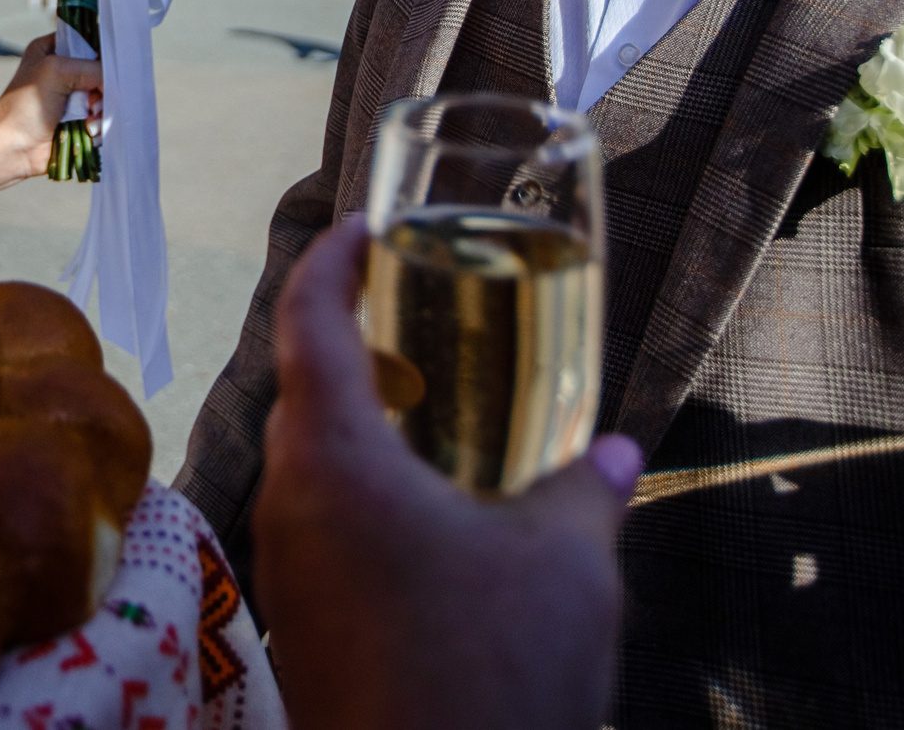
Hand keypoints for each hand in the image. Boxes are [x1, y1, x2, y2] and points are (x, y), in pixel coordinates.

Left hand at [0, 33, 101, 185]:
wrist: (11, 148)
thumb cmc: (25, 106)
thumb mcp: (57, 71)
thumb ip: (92, 68)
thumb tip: (115, 83)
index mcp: (53, 50)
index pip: (89, 42)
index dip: (103, 53)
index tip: (112, 66)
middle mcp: (63, 71)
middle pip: (101, 72)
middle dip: (103, 88)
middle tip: (93, 101)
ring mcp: (72, 98)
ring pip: (105, 98)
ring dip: (102, 110)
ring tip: (89, 120)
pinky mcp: (78, 121)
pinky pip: (102, 118)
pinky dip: (100, 126)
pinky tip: (89, 131)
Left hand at [255, 216, 640, 729]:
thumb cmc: (491, 675)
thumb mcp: (567, 567)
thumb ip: (587, 487)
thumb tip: (618, 448)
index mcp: (334, 458)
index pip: (307, 319)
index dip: (330, 259)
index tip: (363, 227)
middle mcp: (288, 500)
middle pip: (301, 386)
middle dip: (351, 339)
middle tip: (414, 314)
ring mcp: (285, 567)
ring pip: (308, 460)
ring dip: (360, 422)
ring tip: (434, 411)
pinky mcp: (299, 622)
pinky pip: (318, 523)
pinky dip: (362, 490)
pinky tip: (432, 516)